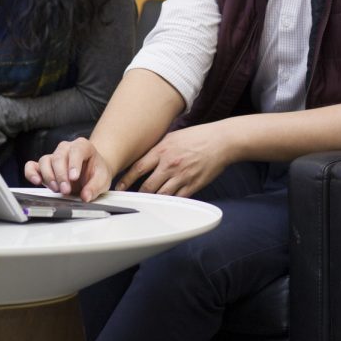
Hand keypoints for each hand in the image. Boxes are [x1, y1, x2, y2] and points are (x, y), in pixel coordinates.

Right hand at [24, 138, 112, 201]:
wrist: (92, 171)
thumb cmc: (96, 171)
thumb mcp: (103, 179)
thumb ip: (95, 187)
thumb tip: (85, 196)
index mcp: (82, 146)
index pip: (76, 150)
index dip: (74, 163)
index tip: (74, 177)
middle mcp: (66, 148)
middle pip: (58, 157)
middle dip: (61, 175)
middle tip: (66, 190)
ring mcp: (53, 156)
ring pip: (45, 161)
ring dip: (49, 176)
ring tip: (56, 189)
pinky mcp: (44, 166)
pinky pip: (32, 166)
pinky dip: (31, 173)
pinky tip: (36, 181)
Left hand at [114, 122, 233, 197]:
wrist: (221, 141)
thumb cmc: (198, 137)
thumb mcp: (172, 136)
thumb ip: (157, 149)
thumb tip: (144, 159)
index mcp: (162, 150)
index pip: (138, 168)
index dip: (126, 179)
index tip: (119, 187)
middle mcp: (170, 164)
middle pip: (147, 186)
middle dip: (137, 194)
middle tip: (130, 199)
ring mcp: (182, 176)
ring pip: (161, 195)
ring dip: (152, 200)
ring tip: (146, 203)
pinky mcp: (193, 185)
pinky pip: (177, 199)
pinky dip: (170, 203)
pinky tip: (166, 204)